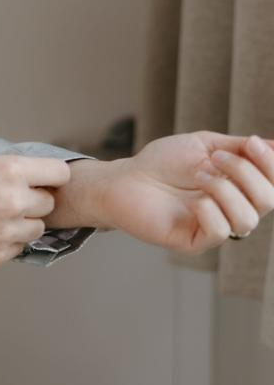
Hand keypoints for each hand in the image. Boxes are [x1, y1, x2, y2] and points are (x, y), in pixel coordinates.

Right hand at [0, 154, 72, 266]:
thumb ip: (14, 173)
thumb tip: (41, 182)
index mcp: (11, 170)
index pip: (61, 173)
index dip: (52, 178)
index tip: (45, 182)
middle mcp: (15, 200)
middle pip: (49, 203)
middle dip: (34, 201)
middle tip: (8, 200)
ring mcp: (8, 230)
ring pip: (37, 228)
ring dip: (23, 223)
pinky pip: (19, 247)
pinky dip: (7, 241)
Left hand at [100, 132, 273, 252]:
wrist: (125, 178)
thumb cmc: (163, 162)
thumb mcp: (205, 145)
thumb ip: (240, 147)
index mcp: (239, 188)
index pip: (273, 184)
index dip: (270, 164)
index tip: (252, 142)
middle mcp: (233, 210)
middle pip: (268, 201)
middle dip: (246, 173)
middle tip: (216, 158)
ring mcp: (215, 227)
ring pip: (247, 219)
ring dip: (224, 189)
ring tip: (199, 175)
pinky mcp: (195, 242)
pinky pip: (220, 231)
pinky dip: (209, 210)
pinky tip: (192, 200)